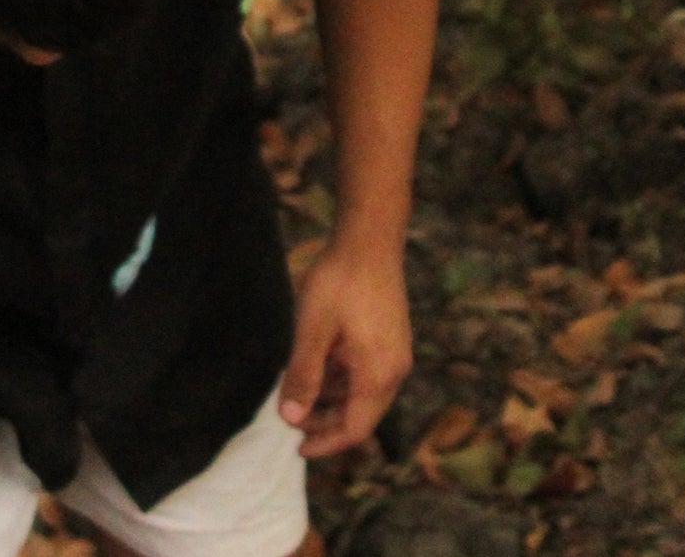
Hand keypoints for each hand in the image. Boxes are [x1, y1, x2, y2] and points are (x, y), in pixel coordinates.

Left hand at [279, 236, 412, 459]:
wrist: (370, 235)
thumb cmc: (341, 280)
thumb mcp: (313, 328)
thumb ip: (302, 375)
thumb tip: (288, 418)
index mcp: (378, 374)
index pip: (354, 428)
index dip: (324, 443)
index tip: (296, 448)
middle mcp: (394, 369)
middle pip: (360, 414)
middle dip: (325, 421)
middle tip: (291, 416)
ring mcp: (395, 352)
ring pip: (363, 392)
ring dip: (332, 398)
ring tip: (297, 389)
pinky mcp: (391, 336)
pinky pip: (367, 372)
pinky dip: (342, 377)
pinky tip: (318, 363)